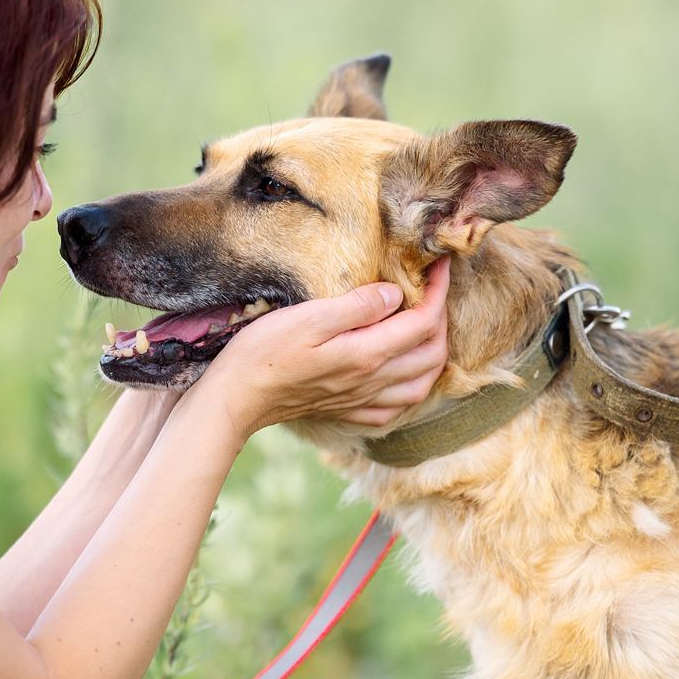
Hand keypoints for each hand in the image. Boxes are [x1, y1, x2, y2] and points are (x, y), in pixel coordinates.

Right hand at [196, 257, 450, 435]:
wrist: (236, 398)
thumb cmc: (264, 353)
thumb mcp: (308, 317)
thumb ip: (357, 307)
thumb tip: (395, 295)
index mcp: (367, 354)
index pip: (423, 323)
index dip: (439, 292)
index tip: (441, 266)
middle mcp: (372, 381)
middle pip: (432, 355)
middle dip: (442, 320)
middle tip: (434, 291)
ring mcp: (361, 400)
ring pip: (421, 385)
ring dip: (434, 355)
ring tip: (427, 328)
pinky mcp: (347, 412)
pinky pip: (396, 407)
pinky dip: (411, 387)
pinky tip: (402, 372)